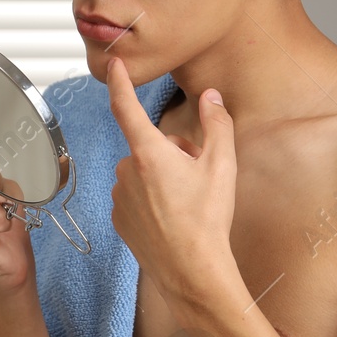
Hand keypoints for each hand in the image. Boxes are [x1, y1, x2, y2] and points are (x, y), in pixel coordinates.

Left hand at [105, 56, 237, 298]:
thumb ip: (217, 124)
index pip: (126, 107)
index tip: (113, 64)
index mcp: (148, 154)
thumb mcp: (222, 166)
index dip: (119, 82)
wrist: (193, 272)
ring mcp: (120, 197)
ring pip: (143, 173)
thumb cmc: (208, 220)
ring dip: (162, 178)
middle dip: (172, 154)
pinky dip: (152, 200)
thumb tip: (211, 96)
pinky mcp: (119, 219)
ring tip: (187, 203)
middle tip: (198, 177)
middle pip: (150, 147)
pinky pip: (135, 196)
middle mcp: (126, 171)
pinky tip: (172, 219)